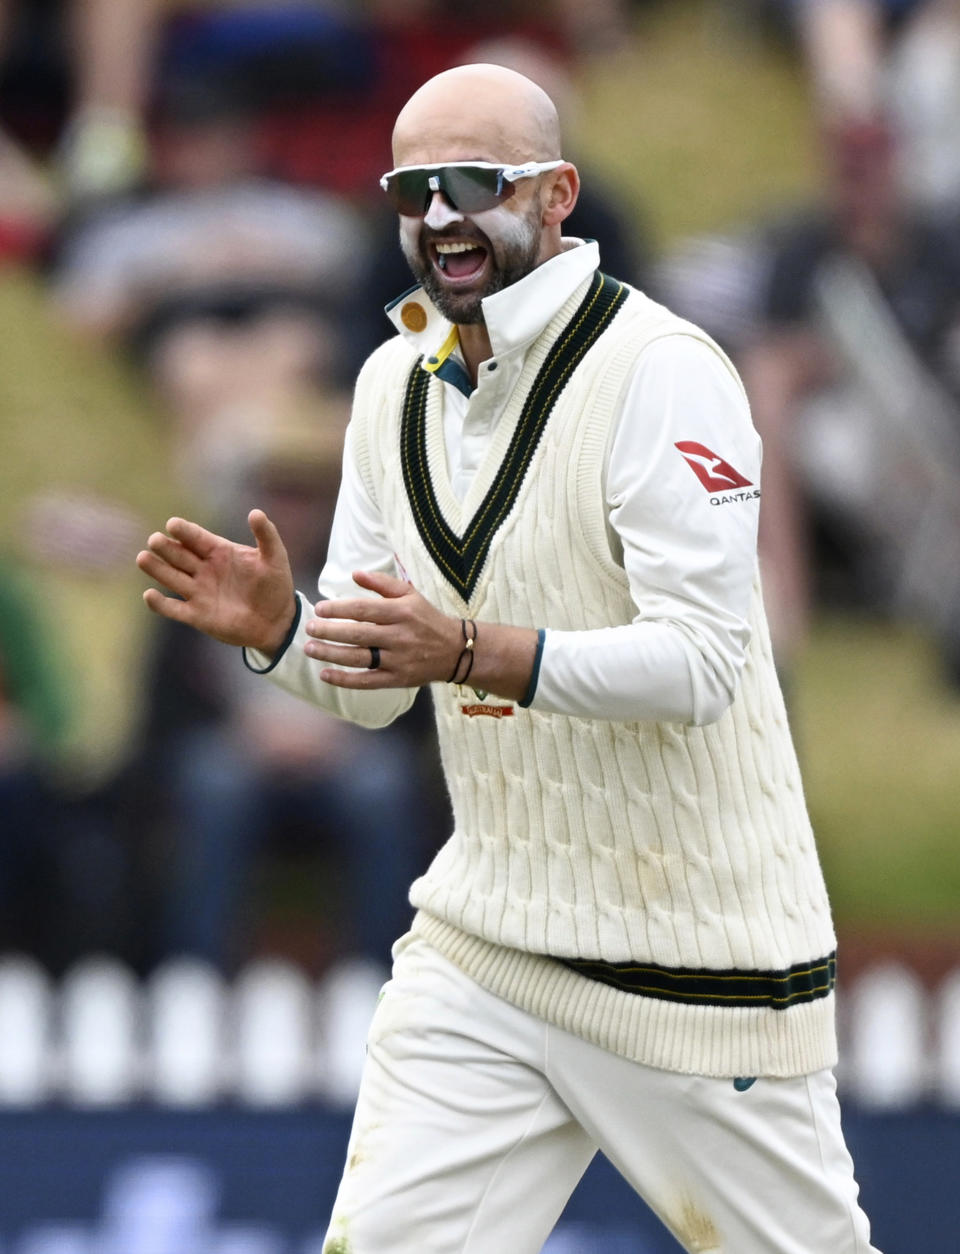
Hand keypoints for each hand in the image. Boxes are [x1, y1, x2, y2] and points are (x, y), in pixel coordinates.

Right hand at [136, 509, 295, 653]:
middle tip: (155, 540)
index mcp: (219, 552)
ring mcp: (198, 592)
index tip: (173, 524)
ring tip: (143, 558)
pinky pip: (173, 609)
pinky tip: (150, 595)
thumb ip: (267, 535)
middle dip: (166, 547)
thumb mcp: (275, 558)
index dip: (185, 531)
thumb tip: (255, 512)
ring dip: (156, 569)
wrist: (277, 621)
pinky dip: (160, 604)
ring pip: (171, 578)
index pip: (196, 538)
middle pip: (179, 555)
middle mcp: (204, 569)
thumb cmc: (275, 586)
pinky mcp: (196, 615)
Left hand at [304, 570, 460, 688]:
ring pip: (359, 658)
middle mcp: (399, 636)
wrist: (455, 650)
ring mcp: (398, 660)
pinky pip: (367, 681)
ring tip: (310, 649)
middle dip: (330, 631)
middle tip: (309, 628)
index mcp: (402, 612)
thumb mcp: (410, 595)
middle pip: (358, 634)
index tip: (320, 609)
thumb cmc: (426, 619)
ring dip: (331, 654)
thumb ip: (382, 584)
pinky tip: (325, 674)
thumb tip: (355, 574)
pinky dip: (344, 680)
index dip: (339, 609)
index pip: (364, 610)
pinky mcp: (397, 680)